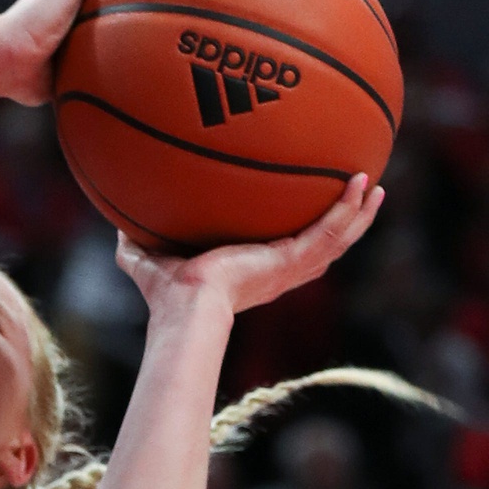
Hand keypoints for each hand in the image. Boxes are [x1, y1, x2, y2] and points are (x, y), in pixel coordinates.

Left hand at [117, 173, 384, 316]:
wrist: (185, 306)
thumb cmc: (166, 294)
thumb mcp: (145, 257)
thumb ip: (132, 241)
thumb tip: (113, 223)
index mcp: (256, 271)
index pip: (291, 252)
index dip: (306, 233)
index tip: (314, 212)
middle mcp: (280, 272)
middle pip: (325, 246)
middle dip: (346, 222)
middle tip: (363, 195)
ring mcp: (290, 268)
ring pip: (338, 239)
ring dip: (359, 214)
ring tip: (375, 187)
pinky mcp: (293, 261)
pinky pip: (330, 231)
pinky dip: (348, 209)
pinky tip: (360, 182)